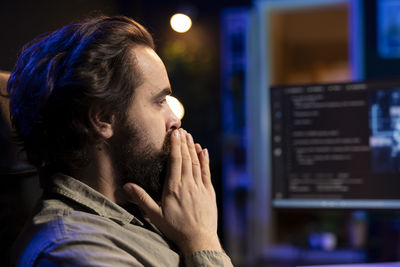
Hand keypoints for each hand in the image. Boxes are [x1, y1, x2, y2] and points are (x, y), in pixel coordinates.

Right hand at [123, 128, 221, 254]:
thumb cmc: (175, 228)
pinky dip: (205, 160)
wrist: (199, 239)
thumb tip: (126, 186)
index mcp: (173, 188)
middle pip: (185, 159)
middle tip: (182, 130)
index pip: (175, 161)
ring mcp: (200, 187)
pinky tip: (203, 151)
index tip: (174, 134)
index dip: (175, 146)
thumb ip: (142, 199)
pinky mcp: (209, 192)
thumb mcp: (155, 215)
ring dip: (193, 148)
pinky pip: (206, 172)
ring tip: (190, 136)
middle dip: (183, 143)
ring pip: (196, 163)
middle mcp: (187, 185)